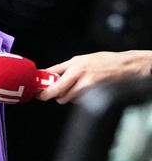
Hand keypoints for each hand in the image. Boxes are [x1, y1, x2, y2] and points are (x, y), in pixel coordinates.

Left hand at [37, 50, 151, 102]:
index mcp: (74, 64)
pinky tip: (84, 92)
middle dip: (50, 95)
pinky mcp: (94, 93)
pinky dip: (78, 99)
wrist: (124, 66)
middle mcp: (78, 73)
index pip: (50, 74)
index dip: (41, 84)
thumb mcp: (80, 60)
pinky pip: (79, 101)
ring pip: (67, 98)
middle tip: (47, 95)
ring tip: (73, 90)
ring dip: (66, 97)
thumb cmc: (103, 61)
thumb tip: (48, 75)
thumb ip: (64, 68)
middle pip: (56, 91)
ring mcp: (87, 84)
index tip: (35, 90)